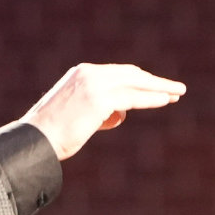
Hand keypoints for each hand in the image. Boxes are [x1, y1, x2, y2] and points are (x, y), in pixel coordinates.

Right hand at [23, 64, 184, 159]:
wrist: (35, 140)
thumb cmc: (53, 134)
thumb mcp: (77, 115)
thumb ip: (99, 111)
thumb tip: (117, 116)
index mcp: (81, 74)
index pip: (119, 73)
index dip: (140, 80)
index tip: (157, 87)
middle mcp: (89, 73)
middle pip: (131, 74)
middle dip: (154, 82)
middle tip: (176, 89)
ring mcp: (94, 84)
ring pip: (136, 83)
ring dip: (160, 88)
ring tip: (178, 93)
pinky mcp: (99, 99)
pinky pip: (132, 97)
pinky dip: (151, 99)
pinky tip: (166, 100)